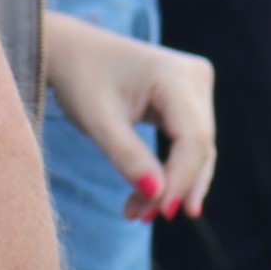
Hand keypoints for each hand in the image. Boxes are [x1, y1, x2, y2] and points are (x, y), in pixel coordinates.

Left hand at [41, 14, 217, 223]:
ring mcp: (195, 85)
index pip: (193, 138)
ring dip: (173, 184)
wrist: (72, 51)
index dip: (180, 180)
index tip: (158, 214)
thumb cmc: (81, 80)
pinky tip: (150, 197)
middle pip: (198, 145)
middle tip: (141, 219)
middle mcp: (195, 76)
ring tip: (140, 214)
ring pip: (197, 148)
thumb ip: (128, 158)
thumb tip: (158, 197)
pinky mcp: (189, 97)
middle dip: (174, 187)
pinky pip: (189, 141)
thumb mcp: (98, 122)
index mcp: (174, 74)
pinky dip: (170, 169)